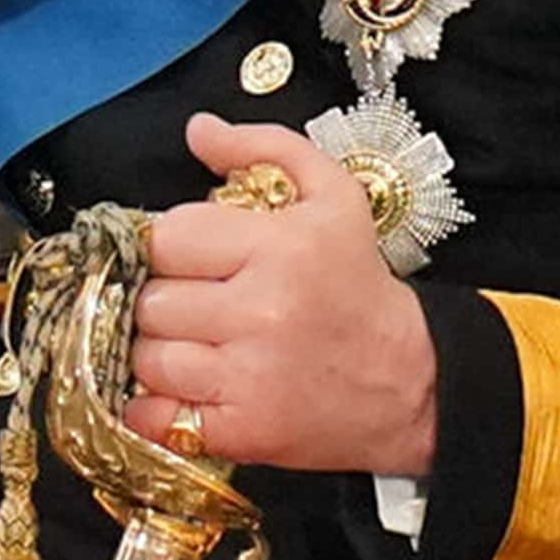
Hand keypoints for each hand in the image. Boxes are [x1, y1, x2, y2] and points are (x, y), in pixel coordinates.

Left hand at [124, 116, 437, 474]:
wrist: (412, 384)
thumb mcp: (333, 198)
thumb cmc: (358, 287)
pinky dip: (155, 407)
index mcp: (280, 246)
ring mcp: (251, 375)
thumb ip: (265, 149)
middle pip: (150, 301)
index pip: (167, 238)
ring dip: (157, 354)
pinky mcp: (244, 429)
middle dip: (162, 301)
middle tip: (194, 305)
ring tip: (194, 347)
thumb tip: (200, 130)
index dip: (167, 249)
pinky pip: (155, 415)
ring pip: (147, 358)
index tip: (188, 260)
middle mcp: (263, 310)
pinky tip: (186, 390)